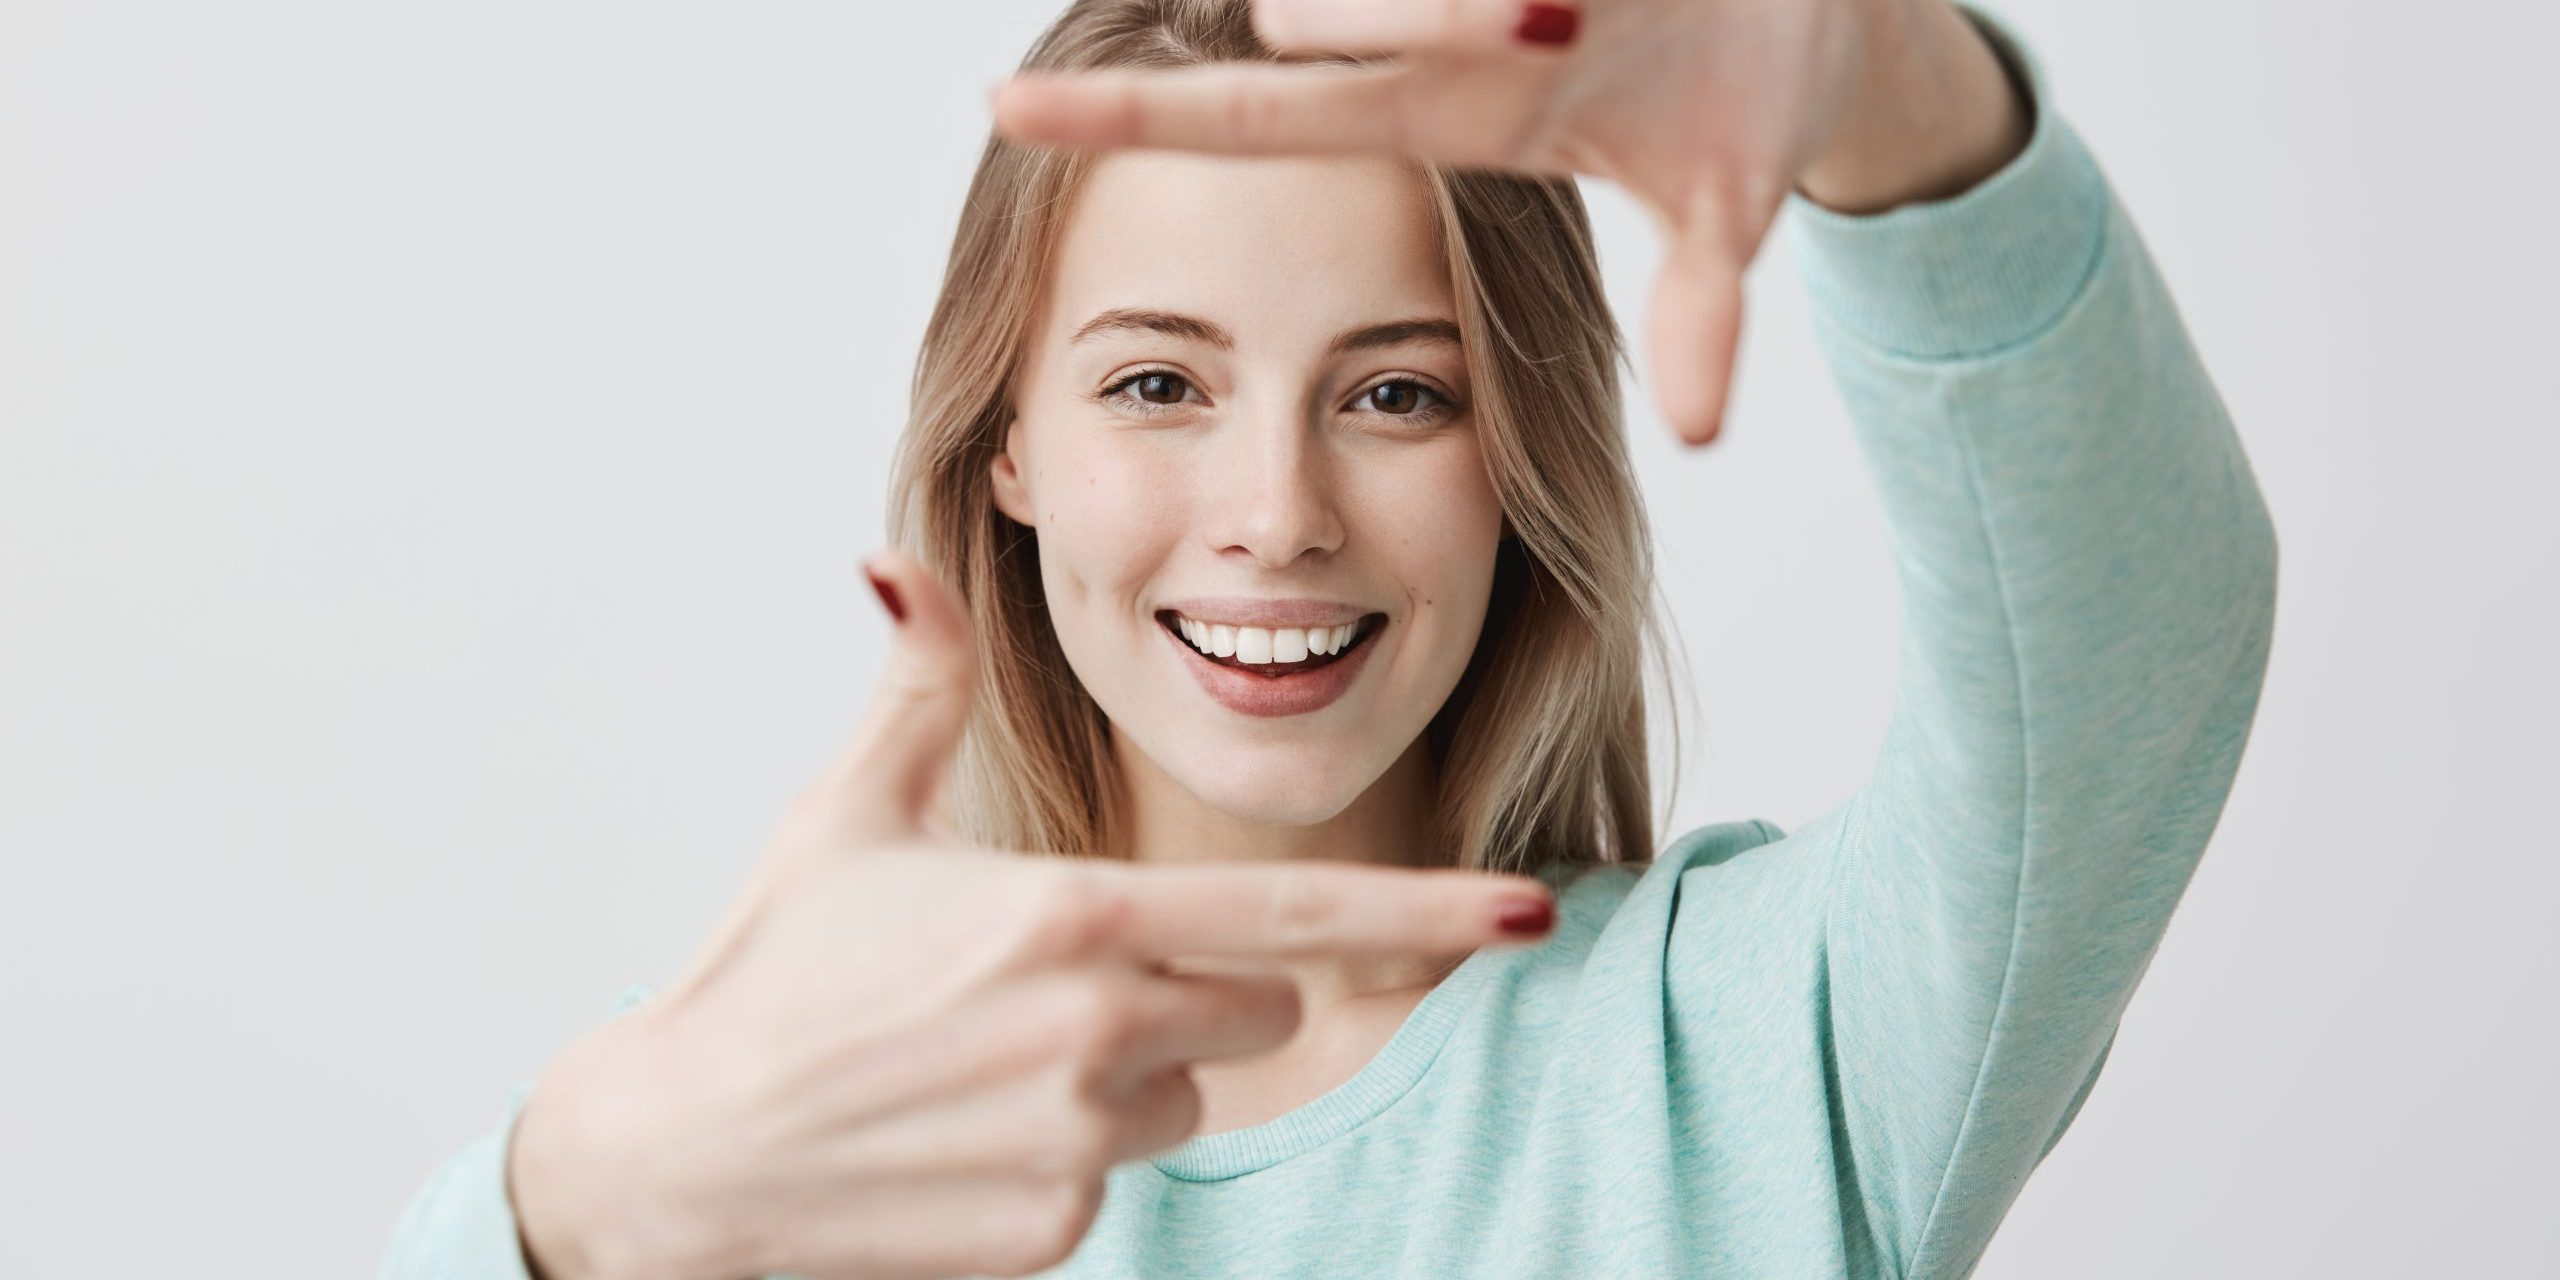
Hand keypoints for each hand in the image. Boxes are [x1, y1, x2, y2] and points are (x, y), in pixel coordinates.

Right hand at [504, 547, 1559, 1279]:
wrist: (683, 1148)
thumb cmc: (771, 969)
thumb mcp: (849, 809)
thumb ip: (918, 681)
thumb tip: (897, 558)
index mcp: (1074, 914)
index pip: (1297, 914)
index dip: (1427, 912)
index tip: (1529, 909)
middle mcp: (1096, 1029)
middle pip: (1260, 1004)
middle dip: (1200, 985)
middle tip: (1063, 972)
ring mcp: (1080, 1139)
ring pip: (1192, 1090)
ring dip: (1131, 1069)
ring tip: (992, 1054)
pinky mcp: (1057, 1223)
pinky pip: (1121, 1172)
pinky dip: (1069, 1150)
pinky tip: (966, 1128)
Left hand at [987, 0, 1936, 447]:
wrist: (1830, 2)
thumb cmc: (1751, 102)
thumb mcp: (1732, 210)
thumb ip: (1709, 308)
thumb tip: (1712, 432)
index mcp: (1448, 112)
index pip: (1259, 116)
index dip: (1134, 126)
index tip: (1003, 110)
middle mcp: (1438, 30)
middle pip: (1326, 17)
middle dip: (1406, 16)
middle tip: (1542, 27)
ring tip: (1566, 11)